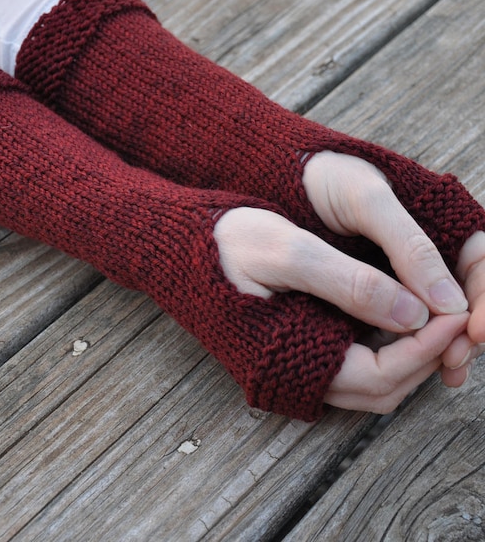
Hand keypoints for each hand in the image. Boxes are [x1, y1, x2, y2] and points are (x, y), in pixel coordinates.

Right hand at [214, 151, 484, 413]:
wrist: (179, 247)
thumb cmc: (223, 245)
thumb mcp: (286, 251)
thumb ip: (348, 282)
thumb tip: (416, 311)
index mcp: (293, 357)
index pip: (383, 374)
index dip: (426, 347)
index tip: (453, 310)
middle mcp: (296, 374)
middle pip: (383, 388)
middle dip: (426, 357)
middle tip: (450, 314)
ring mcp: (295, 365)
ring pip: (370, 381)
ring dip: (408, 355)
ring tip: (431, 314)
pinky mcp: (294, 348)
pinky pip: (352, 363)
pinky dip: (385, 346)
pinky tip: (394, 312)